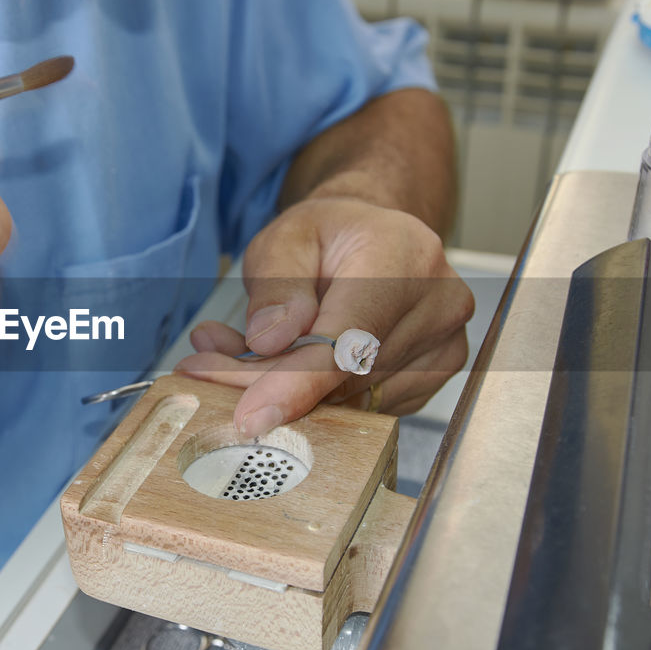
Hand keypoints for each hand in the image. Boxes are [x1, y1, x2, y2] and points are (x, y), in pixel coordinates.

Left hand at [174, 197, 472, 434]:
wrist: (375, 239)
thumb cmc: (329, 235)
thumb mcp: (285, 237)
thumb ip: (276, 286)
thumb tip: (270, 342)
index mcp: (404, 256)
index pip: (350, 338)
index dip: (297, 382)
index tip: (251, 415)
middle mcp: (438, 303)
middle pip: (345, 376)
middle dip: (269, 382)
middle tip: (206, 367)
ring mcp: (444, 345)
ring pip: (353, 399)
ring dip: (290, 391)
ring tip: (240, 354)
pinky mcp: (434, 376)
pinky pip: (367, 407)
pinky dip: (319, 398)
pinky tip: (288, 368)